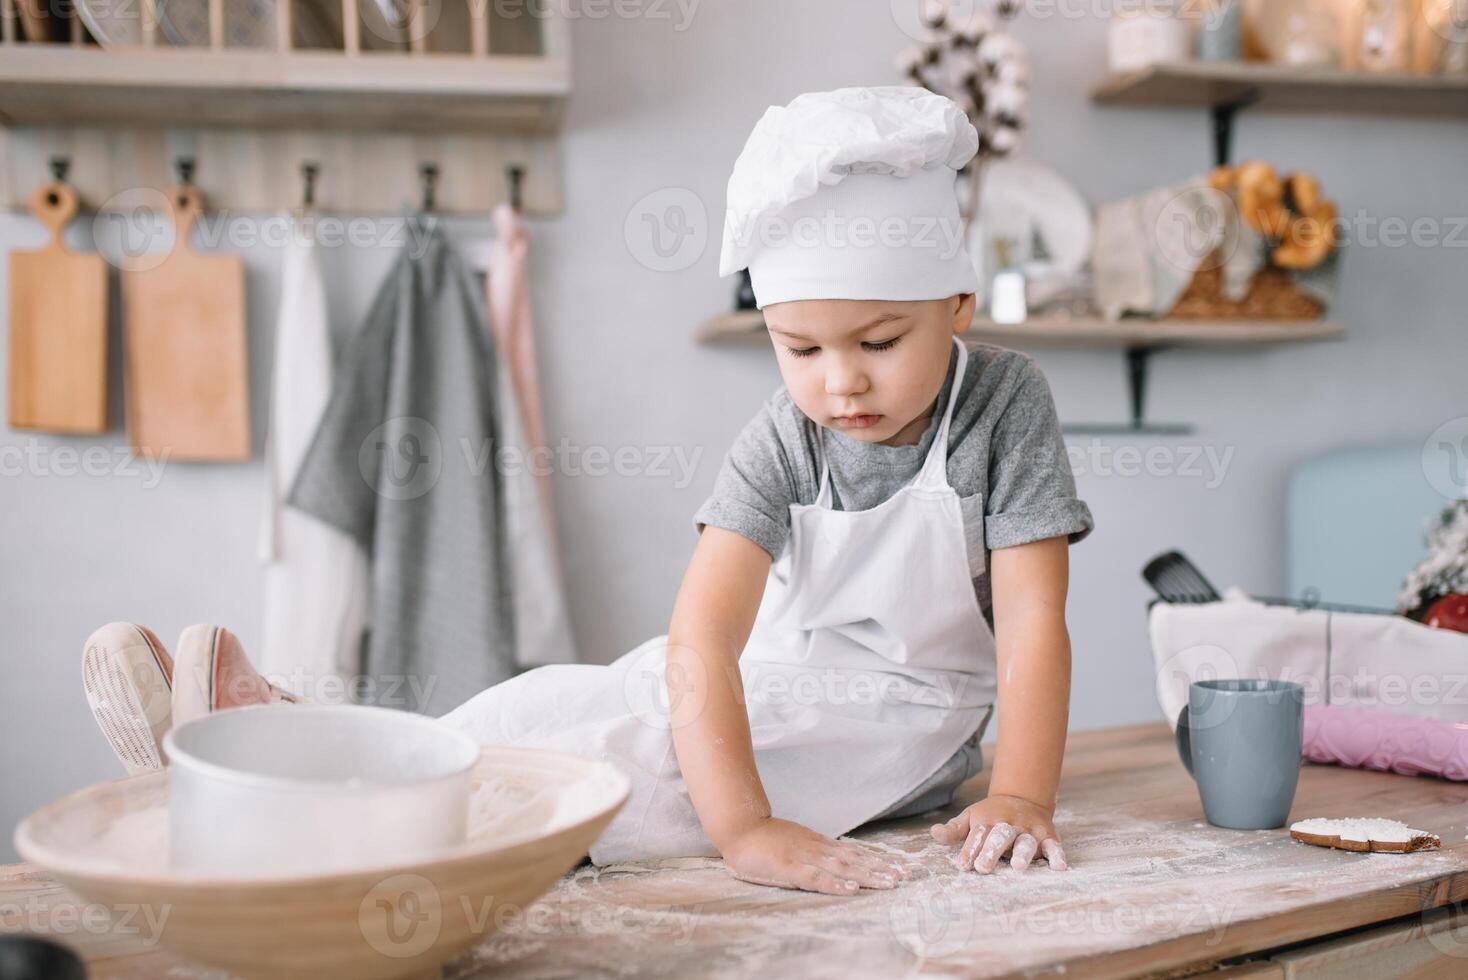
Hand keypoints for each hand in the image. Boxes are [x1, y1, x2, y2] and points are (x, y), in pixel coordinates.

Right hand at [718, 817, 911, 894]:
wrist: (740, 827)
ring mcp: (804, 857)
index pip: (855, 852)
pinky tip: (852, 889)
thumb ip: (814, 849)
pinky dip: (835, 884)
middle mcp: (817, 848)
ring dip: (868, 875)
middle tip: (904, 875)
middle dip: (881, 868)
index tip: (900, 866)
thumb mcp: (796, 841)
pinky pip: (816, 878)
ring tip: (890, 882)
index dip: (878, 859)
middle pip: (855, 859)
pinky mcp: (789, 868)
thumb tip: (837, 856)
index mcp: (819, 843)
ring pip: (842, 868)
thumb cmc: (765, 839)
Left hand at [929, 794, 1067, 873]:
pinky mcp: (1047, 836)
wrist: (1022, 799)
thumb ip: (955, 830)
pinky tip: (1058, 867)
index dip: (970, 850)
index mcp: (987, 821)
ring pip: (1025, 842)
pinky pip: (1053, 846)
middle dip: (992, 851)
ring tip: (1017, 867)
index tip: (964, 865)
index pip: (977, 836)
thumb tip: (934, 833)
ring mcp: (1028, 830)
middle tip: (983, 868)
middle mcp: (1008, 825)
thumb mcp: (971, 819)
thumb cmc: (990, 818)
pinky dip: (1057, 855)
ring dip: (1022, 854)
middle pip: (1000, 836)